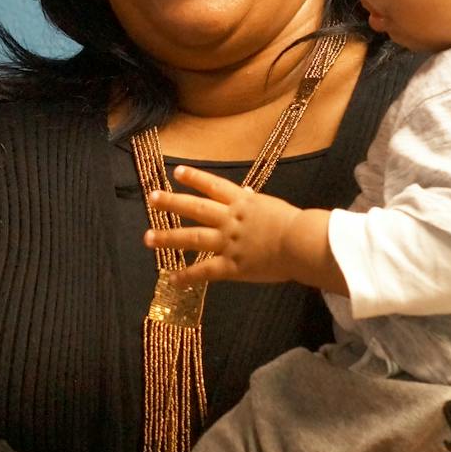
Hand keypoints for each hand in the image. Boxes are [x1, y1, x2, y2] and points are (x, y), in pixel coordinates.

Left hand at [144, 166, 302, 284]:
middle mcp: (230, 219)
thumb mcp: (272, 206)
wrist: (303, 243)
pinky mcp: (232, 265)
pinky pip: (205, 271)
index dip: (195, 178)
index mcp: (243, 203)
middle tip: (151, 198)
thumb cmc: (296, 225)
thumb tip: (245, 193)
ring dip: (168, 237)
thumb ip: (254, 202)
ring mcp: (229, 242)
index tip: (177, 172)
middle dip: (171, 202)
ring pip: (193, 238)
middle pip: (195, 208)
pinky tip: (173, 280)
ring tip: (147, 238)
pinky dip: (188, 276)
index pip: (214, 186)